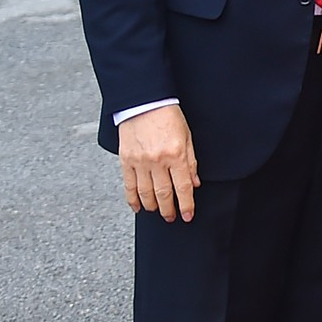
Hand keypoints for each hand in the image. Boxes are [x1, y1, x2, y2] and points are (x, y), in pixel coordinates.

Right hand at [119, 105, 198, 221]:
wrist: (145, 103)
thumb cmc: (169, 116)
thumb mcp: (188, 136)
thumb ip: (191, 162)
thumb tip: (195, 183)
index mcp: (176, 154)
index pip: (183, 187)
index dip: (186, 204)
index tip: (188, 215)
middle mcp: (157, 161)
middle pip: (164, 194)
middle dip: (169, 210)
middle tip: (172, 217)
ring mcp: (140, 162)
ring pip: (145, 193)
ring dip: (153, 206)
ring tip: (158, 212)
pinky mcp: (126, 161)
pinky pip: (129, 186)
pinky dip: (133, 199)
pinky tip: (138, 207)